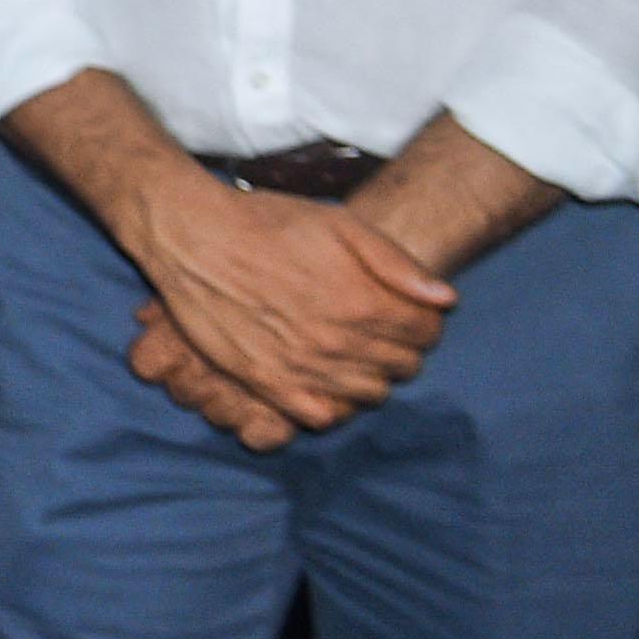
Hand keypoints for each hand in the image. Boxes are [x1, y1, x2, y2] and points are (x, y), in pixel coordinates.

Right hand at [118, 175, 452, 439]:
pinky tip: (325, 377)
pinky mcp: (268, 384)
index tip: (408, 309)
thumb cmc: (266, 223)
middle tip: (379, 326)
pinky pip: (323, 415)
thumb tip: (445, 299)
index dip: (424, 319)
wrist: (192, 238)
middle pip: (402, 365)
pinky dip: (335, 403)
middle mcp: (339, 343)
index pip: (426, 331)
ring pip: (369, 394)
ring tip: (352, 348)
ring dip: (373, 374)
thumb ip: (397, 263)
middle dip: (402, 346)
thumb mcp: (339, 223)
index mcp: (364, 302)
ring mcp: (303, 368)